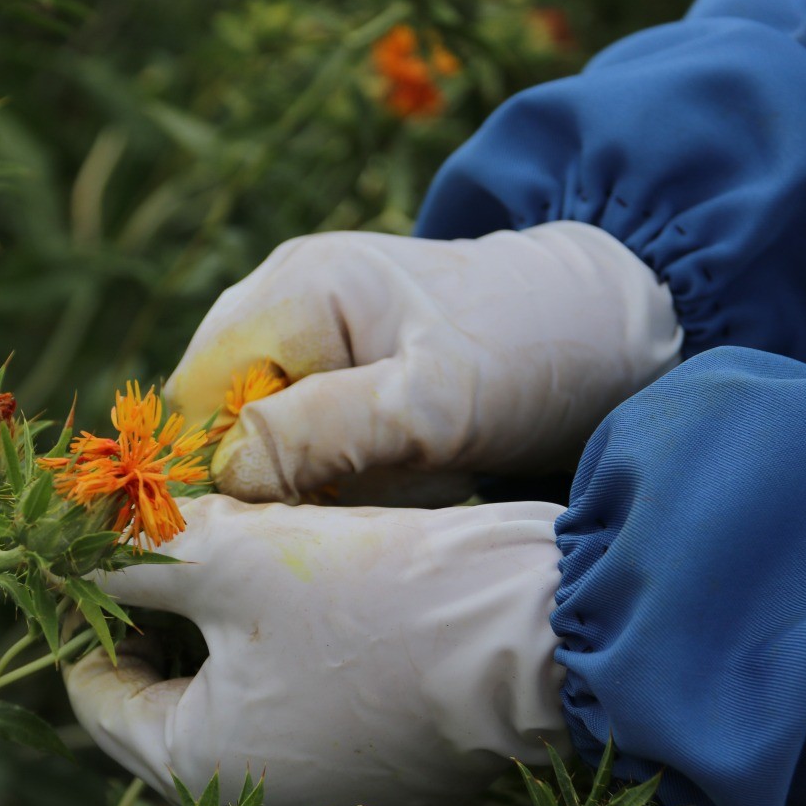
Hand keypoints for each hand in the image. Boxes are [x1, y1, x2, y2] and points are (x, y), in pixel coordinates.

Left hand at [63, 495, 568, 805]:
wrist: (534, 632)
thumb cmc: (371, 597)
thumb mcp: (230, 559)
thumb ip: (135, 557)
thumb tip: (78, 545)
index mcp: (199, 772)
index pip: (102, 701)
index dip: (91, 619)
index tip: (100, 558)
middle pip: (169, 706)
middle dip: (162, 620)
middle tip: (172, 548)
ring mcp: (325, 804)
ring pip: (233, 707)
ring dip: (222, 635)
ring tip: (236, 559)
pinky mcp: (380, 780)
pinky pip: (294, 719)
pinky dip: (279, 662)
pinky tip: (297, 600)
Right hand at [165, 221, 681, 504]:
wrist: (609, 329)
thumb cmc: (529, 359)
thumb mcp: (432, 406)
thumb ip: (323, 435)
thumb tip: (226, 475)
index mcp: (296, 290)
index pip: (195, 399)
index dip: (222, 467)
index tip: (289, 516)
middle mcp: (286, 294)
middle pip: (222, 413)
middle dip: (277, 470)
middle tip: (355, 496)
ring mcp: (312, 320)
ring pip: (265, 425)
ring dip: (314, 469)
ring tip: (392, 473)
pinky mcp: (342, 353)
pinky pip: (308, 424)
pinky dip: (344, 460)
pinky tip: (399, 465)